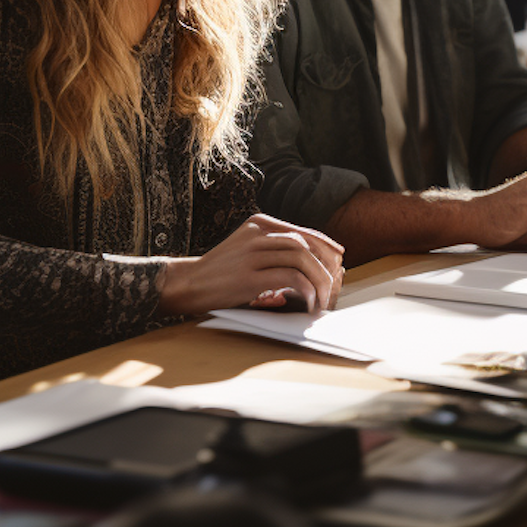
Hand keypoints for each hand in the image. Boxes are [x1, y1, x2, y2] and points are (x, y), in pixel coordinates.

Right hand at [157, 214, 344, 315]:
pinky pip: (290, 278)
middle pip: (306, 244)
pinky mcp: (249, 276)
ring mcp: (252, 253)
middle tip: (334, 285)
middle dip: (326, 266)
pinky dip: (306, 290)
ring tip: (323, 298)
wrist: (188, 283)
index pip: (302, 232)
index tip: (339, 260)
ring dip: (319, 280)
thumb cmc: (221, 272)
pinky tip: (309, 303)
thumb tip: (312, 264)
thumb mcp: (247, 250)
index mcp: (259, 223)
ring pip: (302, 259)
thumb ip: (273, 250)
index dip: (325, 246)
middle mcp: (257, 233)